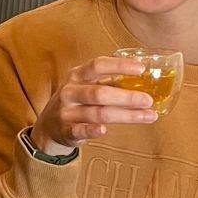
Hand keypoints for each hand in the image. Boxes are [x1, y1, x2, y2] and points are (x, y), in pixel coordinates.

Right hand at [31, 55, 158, 156]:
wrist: (49, 125)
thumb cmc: (77, 101)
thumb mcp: (87, 85)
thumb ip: (110, 82)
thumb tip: (145, 80)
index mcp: (77, 75)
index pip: (97, 65)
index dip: (119, 66)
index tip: (141, 69)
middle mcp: (70, 91)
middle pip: (100, 92)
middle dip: (126, 97)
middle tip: (148, 100)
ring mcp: (66, 111)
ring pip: (97, 113)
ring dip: (125, 116)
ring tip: (148, 116)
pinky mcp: (66, 131)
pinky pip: (79, 130)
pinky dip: (91, 130)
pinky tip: (104, 130)